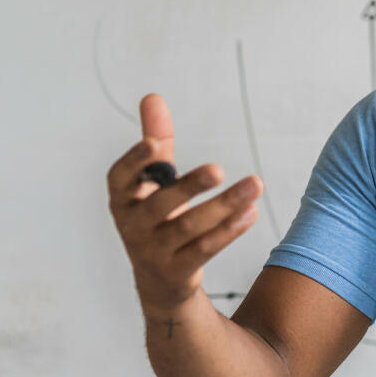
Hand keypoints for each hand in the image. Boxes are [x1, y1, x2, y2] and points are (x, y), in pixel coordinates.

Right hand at [107, 93, 261, 310]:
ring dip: (224, 205)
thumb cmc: (157, 217)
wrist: (159, 279)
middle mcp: (133, 226)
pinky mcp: (177, 271)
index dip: (134, 162)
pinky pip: (205, 249)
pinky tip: (251, 211)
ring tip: (255, 184)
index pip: (120, 178)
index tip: (152, 144)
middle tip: (218, 169)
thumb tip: (152, 97)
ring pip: (189, 227)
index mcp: (123, 199)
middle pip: (161, 205)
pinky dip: (230, 230)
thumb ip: (156, 140)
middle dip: (190, 186)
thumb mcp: (153, 181)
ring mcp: (153, 251)